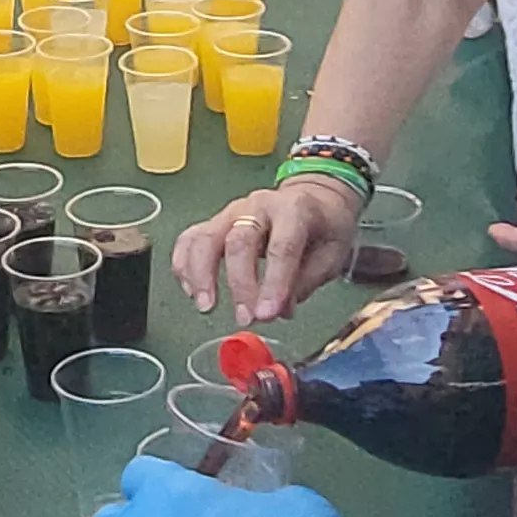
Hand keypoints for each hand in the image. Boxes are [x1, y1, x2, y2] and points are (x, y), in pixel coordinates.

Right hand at [174, 174, 361, 323]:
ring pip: (205, 237)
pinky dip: (185, 265)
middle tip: (245, 318)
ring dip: (201, 275)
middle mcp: (258, 206)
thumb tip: (278, 310)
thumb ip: (306, 282)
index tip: (268, 314)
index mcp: (294, 209)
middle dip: (239, 284)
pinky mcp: (215, 222)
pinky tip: (191, 290)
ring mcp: (232, 212)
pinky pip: (191, 239)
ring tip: (206, 306)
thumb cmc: (323, 227)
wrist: (313, 197)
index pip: (281, 247)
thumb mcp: (332, 254)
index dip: (274, 283)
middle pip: (239, 241)